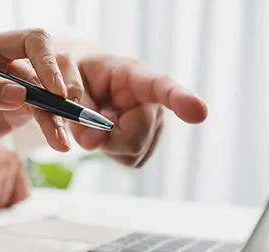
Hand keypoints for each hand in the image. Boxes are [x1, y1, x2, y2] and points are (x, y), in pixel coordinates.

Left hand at [0, 29, 84, 157]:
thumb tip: (19, 94)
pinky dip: (55, 130)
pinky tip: (60, 143)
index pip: (32, 42)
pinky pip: (46, 117)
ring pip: (52, 99)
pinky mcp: (23, 112)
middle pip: (50, 70)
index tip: (55, 91)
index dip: (48, 62)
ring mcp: (20, 90)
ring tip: (62, 142)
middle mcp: (9, 66)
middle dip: (62, 92)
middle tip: (67, 112)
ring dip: (60, 119)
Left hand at [70, 54, 207, 166]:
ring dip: (109, 145)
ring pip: (133, 153)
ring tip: (105, 121)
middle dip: (107, 138)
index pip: (161, 87)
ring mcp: (155, 125)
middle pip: (135, 138)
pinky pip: (132, 160)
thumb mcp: (69, 81)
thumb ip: (77, 108)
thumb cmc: (81, 74)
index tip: (199, 113)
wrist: (91, 81)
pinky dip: (114, 152)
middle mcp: (152, 101)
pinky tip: (112, 134)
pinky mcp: (149, 144)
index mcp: (134, 75)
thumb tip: (93, 143)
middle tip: (93, 119)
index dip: (180, 99)